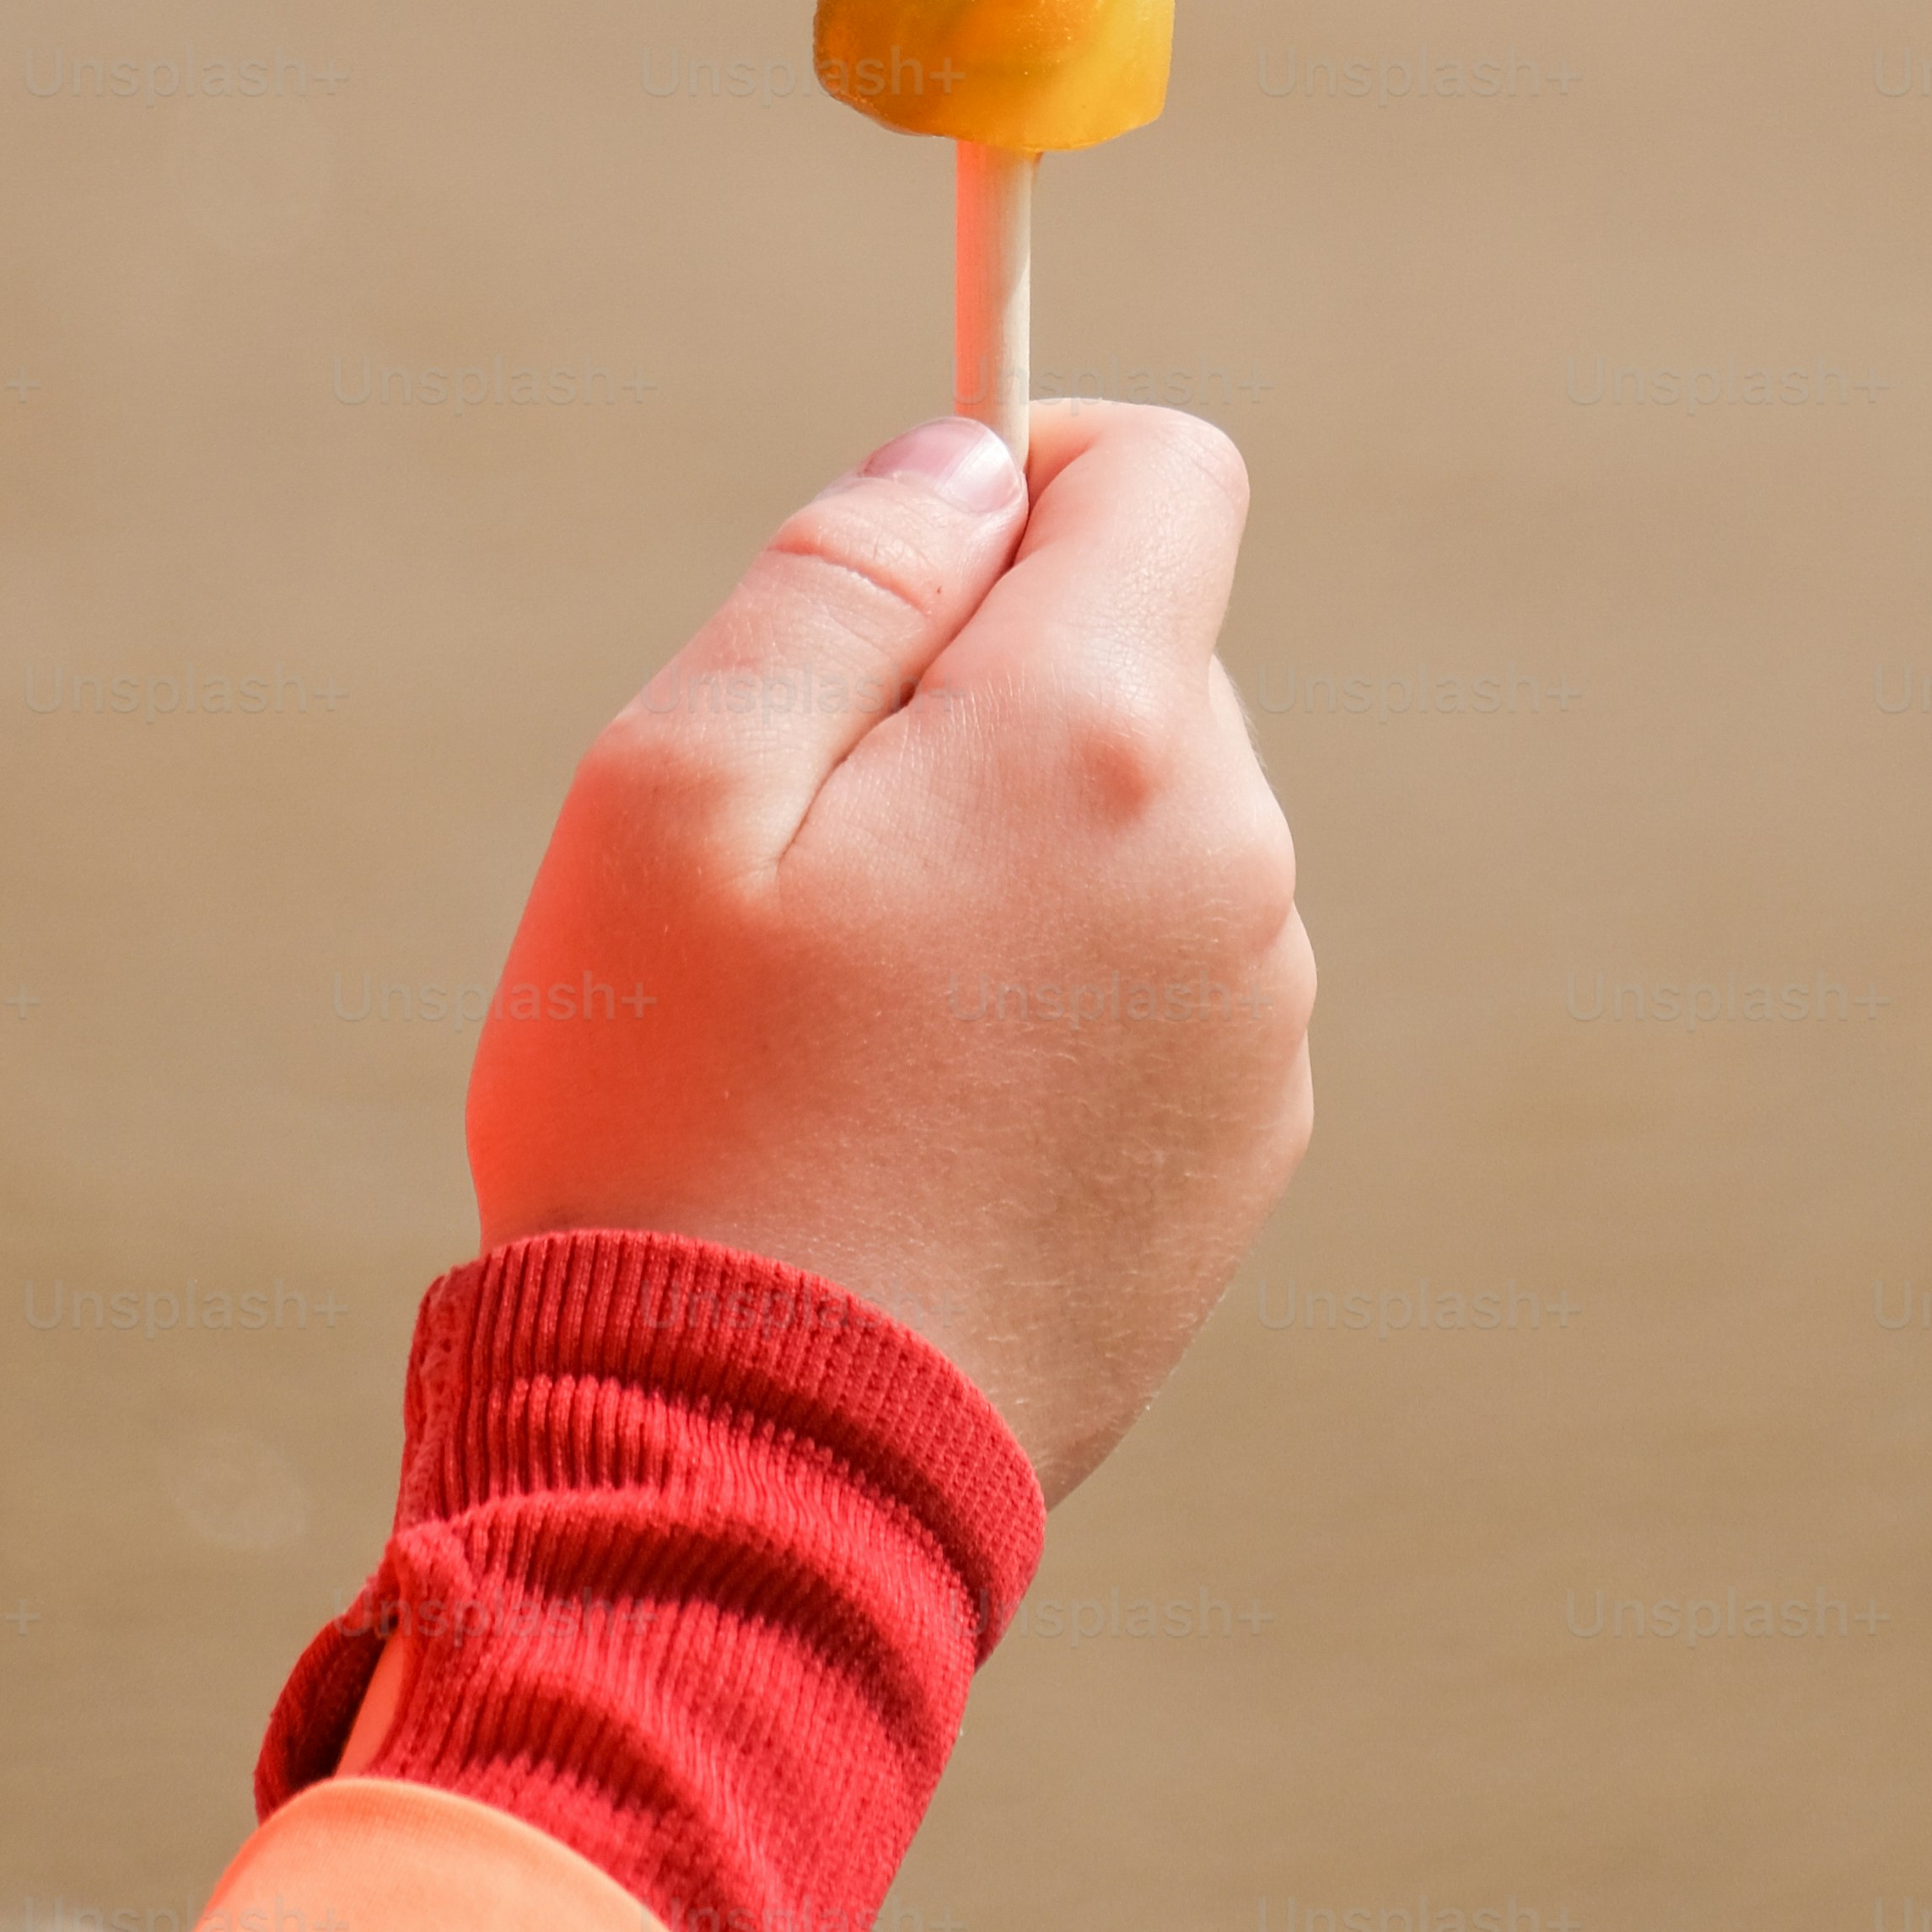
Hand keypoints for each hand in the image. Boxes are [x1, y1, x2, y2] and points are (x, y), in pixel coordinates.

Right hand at [464, 401, 1312, 1499]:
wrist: (751, 1472)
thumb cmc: (678, 1120)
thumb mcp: (671, 789)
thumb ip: (840, 579)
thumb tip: (974, 460)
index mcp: (1102, 739)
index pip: (1167, 477)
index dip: (1037, 463)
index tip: (919, 553)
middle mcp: (1233, 860)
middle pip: (1148, 657)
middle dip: (997, 689)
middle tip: (819, 848)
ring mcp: (1260, 1020)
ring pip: (1152, 825)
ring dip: (1027, 849)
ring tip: (858, 1014)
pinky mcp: (1247, 1150)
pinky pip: (1167, 980)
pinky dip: (1064, 992)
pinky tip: (925, 1118)